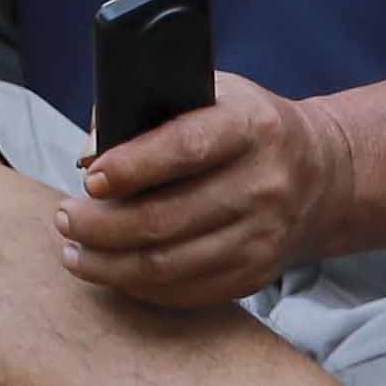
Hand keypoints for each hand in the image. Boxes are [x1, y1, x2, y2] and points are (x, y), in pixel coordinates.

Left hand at [61, 72, 351, 315]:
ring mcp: (265, 235)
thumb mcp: (211, 95)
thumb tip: (91, 153)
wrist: (321, 174)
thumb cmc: (241, 127)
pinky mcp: (257, 273)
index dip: (132, 166)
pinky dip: (139, 285)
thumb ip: (149, 111)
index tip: (89, 178)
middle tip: (64, 217)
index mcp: (251, 127)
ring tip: (73, 250)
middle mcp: (265, 184)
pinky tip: (111, 271)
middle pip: (167, 217)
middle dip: (101, 224)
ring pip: (169, 264)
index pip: (187, 148)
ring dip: (108, 264)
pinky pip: (186, 290)